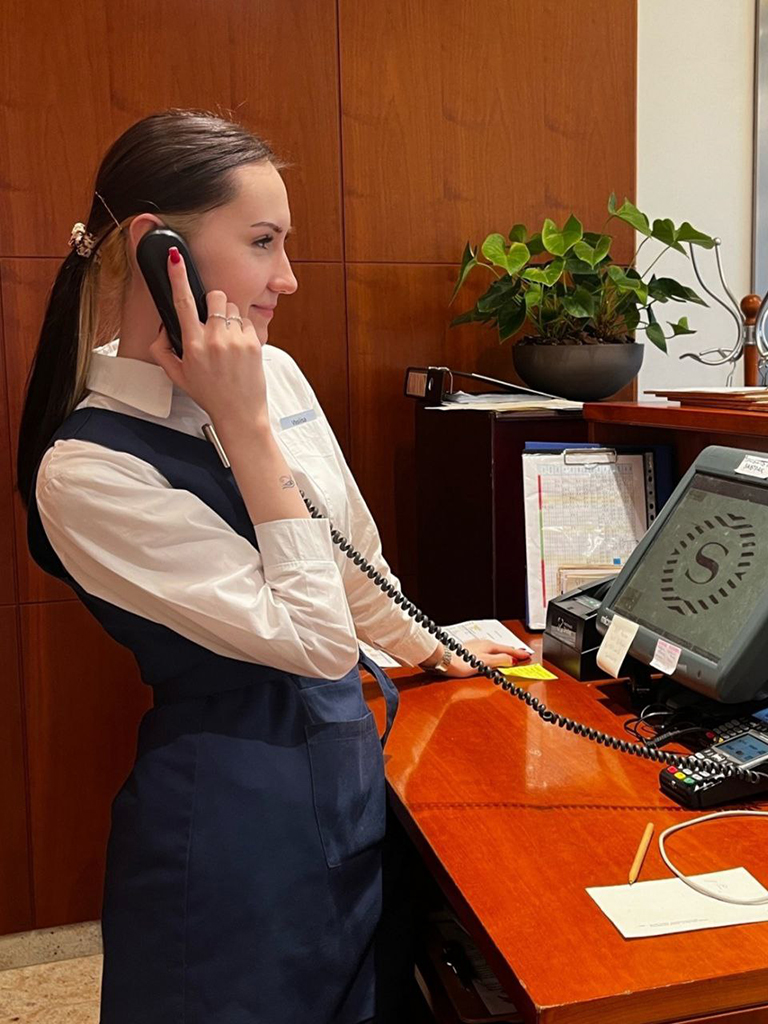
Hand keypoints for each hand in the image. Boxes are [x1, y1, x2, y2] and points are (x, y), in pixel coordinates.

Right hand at [148, 247, 269, 431]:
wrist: (240, 412)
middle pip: (213, 297)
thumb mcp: (178, 376)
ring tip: (226, 341)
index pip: (182, 302)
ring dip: (227, 317)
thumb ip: (163, 350)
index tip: (175, 257)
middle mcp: (214, 339)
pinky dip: (241, 329)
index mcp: (193, 345)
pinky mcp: (253, 342)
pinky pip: (245, 321)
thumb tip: (162, 329)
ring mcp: (235, 340)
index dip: (177, 276)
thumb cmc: (211, 395)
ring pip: (230, 307)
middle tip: (212, 323)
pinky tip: (238, 348)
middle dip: (212, 304)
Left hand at [442, 640, 530, 677]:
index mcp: (489, 646)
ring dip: (505, 653)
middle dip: (513, 652)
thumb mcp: (484, 663)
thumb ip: (499, 661)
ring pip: (496, 650)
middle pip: (503, 648)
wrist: (443, 660)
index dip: (519, 654)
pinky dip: (496, 655)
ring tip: (511, 657)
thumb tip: (512, 660)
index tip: (528, 655)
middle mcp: (484, 644)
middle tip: (523, 655)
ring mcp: (477, 647)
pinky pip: (489, 652)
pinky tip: (493, 658)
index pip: (509, 650)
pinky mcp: (471, 651)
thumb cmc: (460, 662)